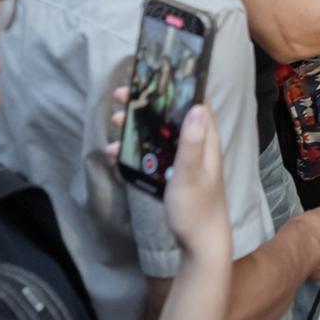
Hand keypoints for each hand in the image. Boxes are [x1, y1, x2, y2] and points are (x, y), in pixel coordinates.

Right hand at [106, 93, 230, 265]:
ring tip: (115, 120)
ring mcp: (185, 160)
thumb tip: (196, 106)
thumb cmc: (197, 209)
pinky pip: (152, 155)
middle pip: (171, 115)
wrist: (200, 244)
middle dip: (147, 103)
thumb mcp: (190, 174)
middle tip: (122, 95)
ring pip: (159, 134)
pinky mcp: (174, 174)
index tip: (151, 74)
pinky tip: (114, 153)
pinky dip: (135, 150)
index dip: (175, 85)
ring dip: (137, 125)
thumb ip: (191, 142)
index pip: (194, 101)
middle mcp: (197, 145)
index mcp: (206, 140)